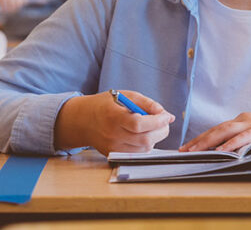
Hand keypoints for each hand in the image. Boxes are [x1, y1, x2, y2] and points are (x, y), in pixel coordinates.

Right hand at [54, 90, 174, 154]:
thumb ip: (147, 103)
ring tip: (151, 127)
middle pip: (145, 140)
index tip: (166, 116)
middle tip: (164, 122)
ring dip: (154, 138)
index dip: (157, 121)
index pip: (139, 124)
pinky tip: (142, 134)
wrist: (83, 120)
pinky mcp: (114, 155)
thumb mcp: (124, 95)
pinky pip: (137, 154)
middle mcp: (112, 135)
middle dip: (161, 131)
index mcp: (113, 116)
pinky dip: (146, 145)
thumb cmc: (105, 105)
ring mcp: (113, 148)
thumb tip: (168, 116)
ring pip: (144, 149)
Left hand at [180, 112, 250, 152]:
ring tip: (196, 151)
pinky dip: (234, 143)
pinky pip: (246, 137)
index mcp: (243, 120)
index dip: (201, 138)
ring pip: (227, 131)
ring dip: (209, 141)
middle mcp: (245, 119)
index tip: (187, 148)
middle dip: (199, 140)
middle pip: (217, 129)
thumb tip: (227, 154)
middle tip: (184, 151)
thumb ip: (245, 141)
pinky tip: (223, 150)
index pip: (217, 129)